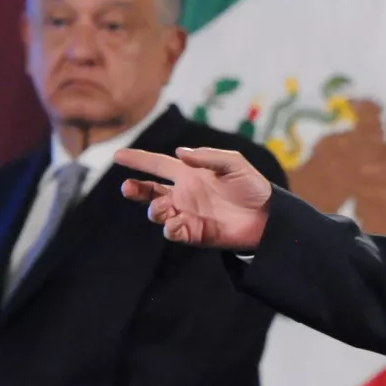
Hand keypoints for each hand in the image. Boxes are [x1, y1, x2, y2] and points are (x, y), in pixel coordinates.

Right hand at [114, 147, 273, 249]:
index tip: (118, 155)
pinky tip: (176, 222)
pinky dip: (170, 227)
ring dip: (155, 209)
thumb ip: (208, 157)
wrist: (267, 216)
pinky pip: (173, 231)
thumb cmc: (252, 186)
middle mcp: (183, 194)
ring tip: (163, 206)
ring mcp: (186, 213)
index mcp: (190, 174)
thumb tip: (179, 152)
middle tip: (128, 187)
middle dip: (135, 190)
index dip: (138, 160)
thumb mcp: (234, 164)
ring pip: (157, 213)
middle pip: (149, 191)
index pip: (158, 164)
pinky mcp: (194, 233)